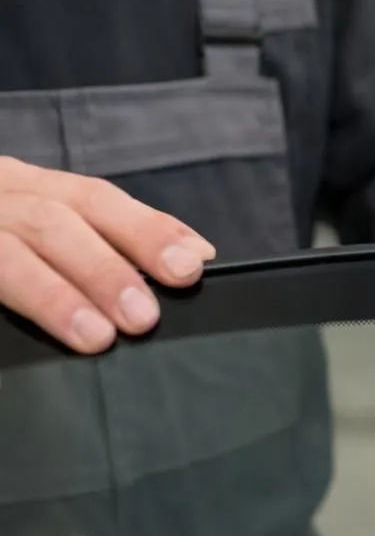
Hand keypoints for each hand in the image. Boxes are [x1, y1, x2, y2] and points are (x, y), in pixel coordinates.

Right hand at [0, 157, 215, 353]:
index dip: (144, 228)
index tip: (192, 262)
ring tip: (95, 336)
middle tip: (144, 316)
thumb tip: (194, 256)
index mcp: (22, 187)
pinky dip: (3, 307)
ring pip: (4, 253)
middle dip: (103, 267)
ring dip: (52, 294)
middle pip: (49, 222)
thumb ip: (107, 236)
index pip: (91, 199)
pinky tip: (18, 348)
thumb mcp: (40, 221)